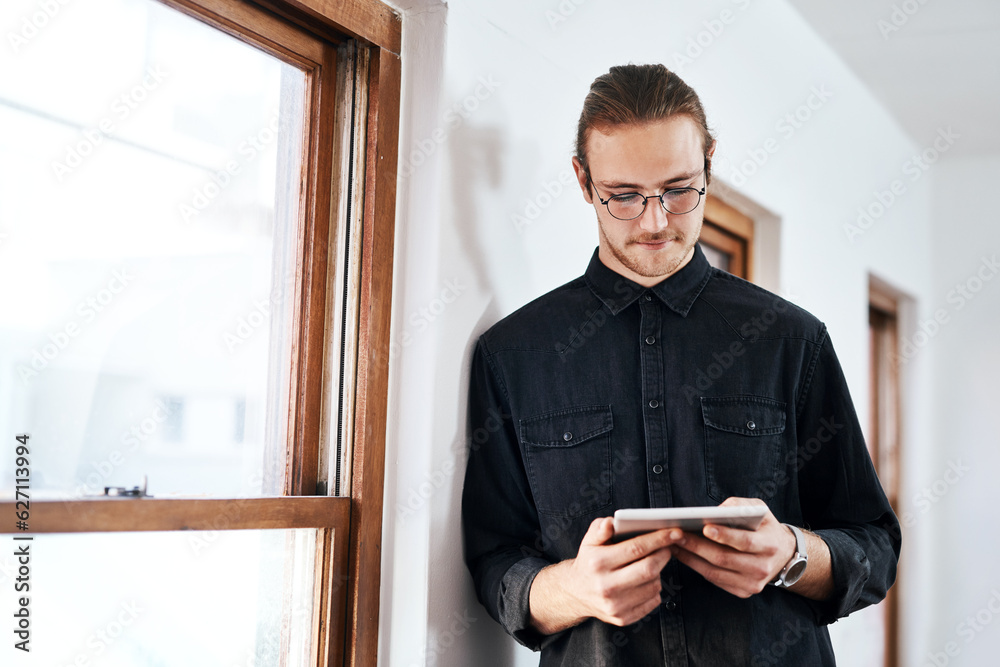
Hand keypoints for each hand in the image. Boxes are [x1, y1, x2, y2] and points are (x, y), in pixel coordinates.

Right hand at [529, 517, 679, 631]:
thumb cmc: (589, 563)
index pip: (635, 548)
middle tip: (667, 547)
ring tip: (650, 564)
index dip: (658, 539)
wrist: (576, 593)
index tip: (674, 532)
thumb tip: (611, 522)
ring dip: (658, 572)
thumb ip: (600, 528)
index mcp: (598, 563)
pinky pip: (653, 601)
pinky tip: (645, 581)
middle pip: (649, 569)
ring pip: (654, 585)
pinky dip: (654, 588)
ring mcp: (615, 605)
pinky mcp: (623, 618)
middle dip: (664, 555)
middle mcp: (606, 586)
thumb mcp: (589, 541)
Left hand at [670, 497, 794, 598]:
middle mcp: (763, 567)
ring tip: (673, 544)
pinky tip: (684, 555)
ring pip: (715, 572)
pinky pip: (715, 580)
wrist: (782, 555)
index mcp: (770, 544)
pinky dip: (697, 568)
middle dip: (697, 546)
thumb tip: (718, 510)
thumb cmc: (765, 528)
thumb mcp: (761, 509)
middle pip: (724, 558)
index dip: (725, 536)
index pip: (745, 542)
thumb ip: (741, 505)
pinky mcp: (743, 592)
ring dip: (691, 558)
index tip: (705, 527)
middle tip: (676, 534)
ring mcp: (753, 583)